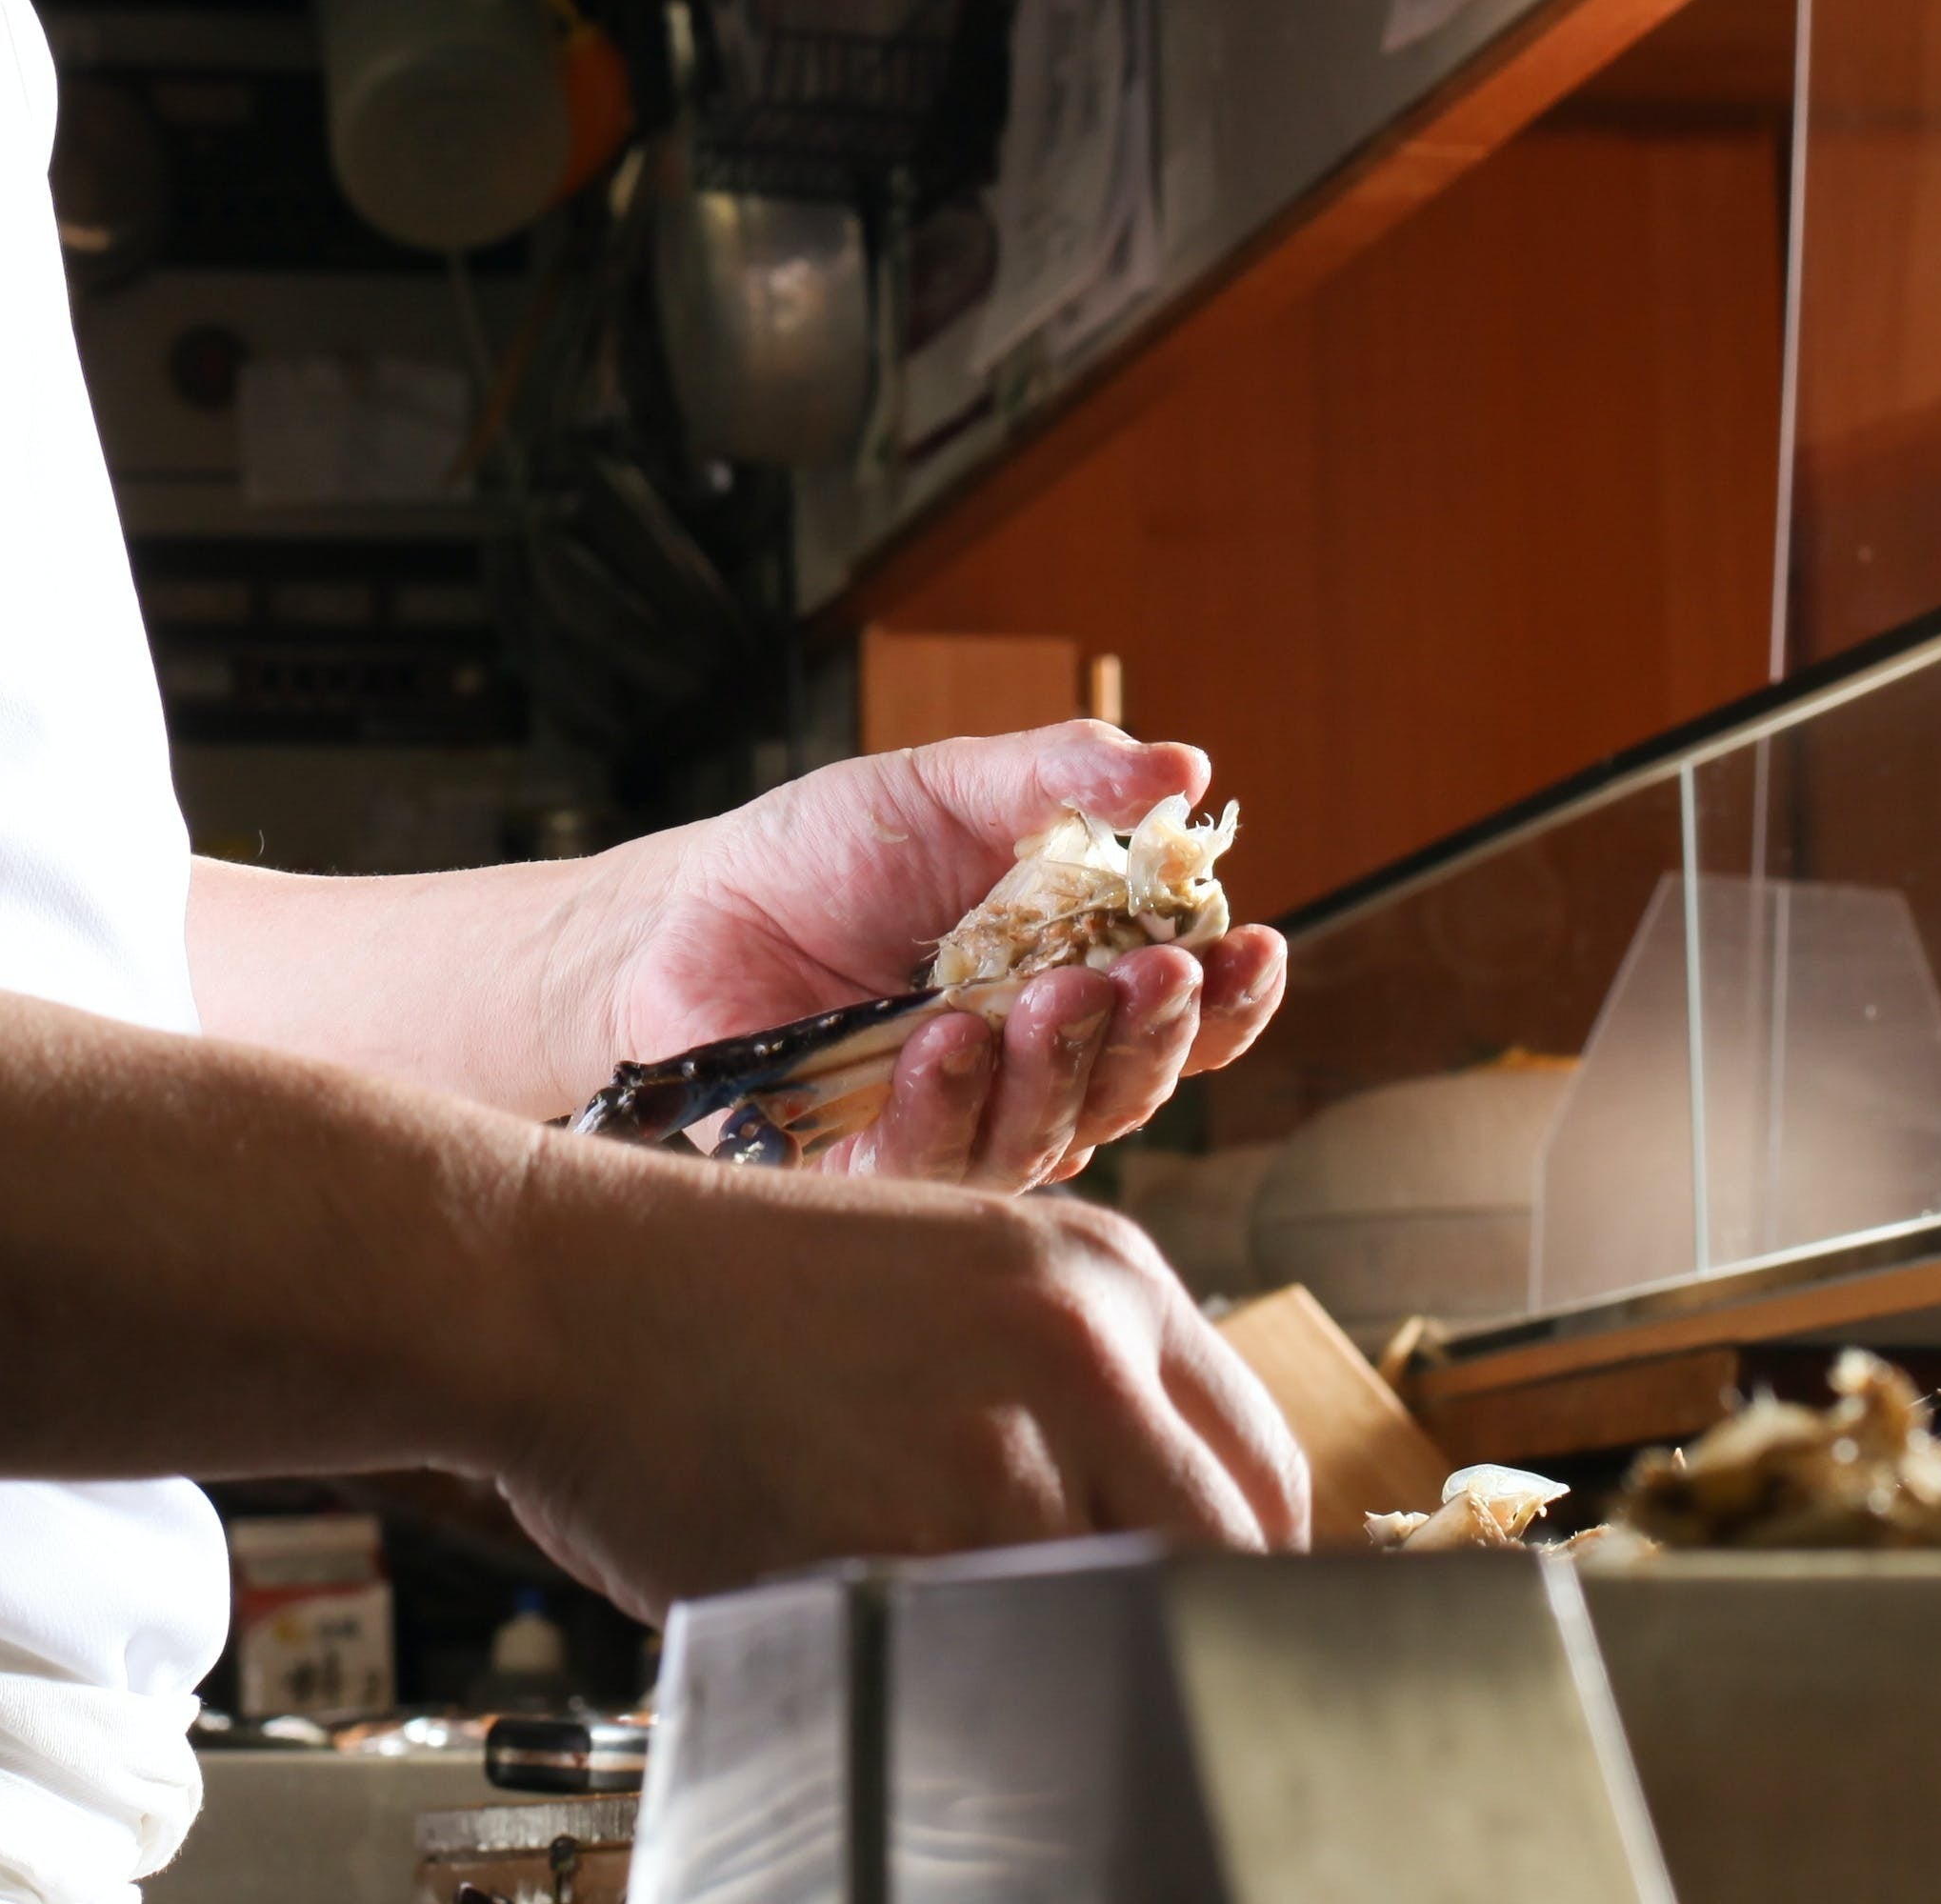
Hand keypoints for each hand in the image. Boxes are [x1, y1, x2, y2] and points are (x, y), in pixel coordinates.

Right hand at [477, 1135, 1310, 1612]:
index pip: (1263, 1475)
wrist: (552, 1281)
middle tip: (1074, 1641)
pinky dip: (937, 1660)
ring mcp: (1001, 1447)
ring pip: (1106, 1619)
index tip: (1183, 1608)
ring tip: (919, 1594)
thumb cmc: (719, 1295)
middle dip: (1164, 1619)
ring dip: (1033, 1641)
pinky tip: (852, 1597)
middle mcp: (1080, 1343)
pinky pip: (982, 1654)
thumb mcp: (946, 1280)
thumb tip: (1171, 1532)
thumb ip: (1072, 1385)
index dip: (1231, 1567)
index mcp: (1102, 1269)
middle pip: (1227, 1562)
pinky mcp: (907, 1542)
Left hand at [579, 723, 1287, 1189]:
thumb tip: (1184, 770)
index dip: (1228, 995)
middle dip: (1155, 1032)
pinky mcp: (870, 1169)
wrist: (691, 905)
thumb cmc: (829, 853)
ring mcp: (959, 1128)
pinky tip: (945, 1044)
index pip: (1185, 1015)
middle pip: (1133, 1086)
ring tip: (1049, 997)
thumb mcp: (950, 788)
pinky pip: (934, 1163)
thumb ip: (1064, 778)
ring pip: (1048, 1135)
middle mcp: (1036, 1073)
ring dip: (1062, 1066)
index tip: (1250, 945)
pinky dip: (950, 1103)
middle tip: (1152, 973)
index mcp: (1077, 984)